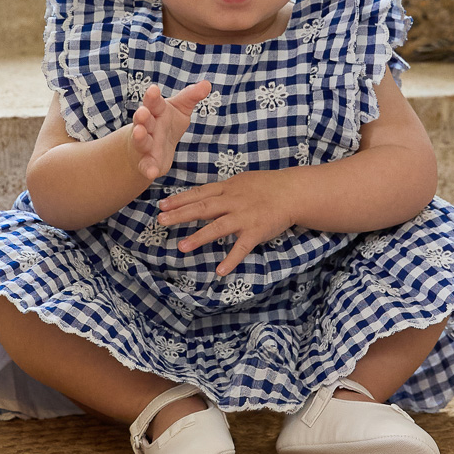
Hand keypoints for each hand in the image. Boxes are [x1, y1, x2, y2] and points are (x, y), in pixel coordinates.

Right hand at [128, 79, 210, 181]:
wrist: (149, 147)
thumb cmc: (165, 123)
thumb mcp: (179, 109)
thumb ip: (191, 97)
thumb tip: (207, 84)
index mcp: (156, 111)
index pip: (154, 103)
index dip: (153, 97)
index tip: (154, 90)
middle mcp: (148, 126)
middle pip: (144, 120)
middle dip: (142, 116)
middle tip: (142, 112)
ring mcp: (145, 145)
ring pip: (141, 140)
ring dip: (140, 137)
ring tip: (139, 133)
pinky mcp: (147, 162)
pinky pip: (146, 166)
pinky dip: (148, 169)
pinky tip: (152, 173)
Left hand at [157, 169, 294, 276]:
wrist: (293, 192)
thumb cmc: (267, 186)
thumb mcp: (241, 181)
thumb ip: (222, 190)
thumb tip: (202, 195)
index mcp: (228, 189)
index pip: (199, 193)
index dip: (180, 200)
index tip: (162, 205)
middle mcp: (233, 202)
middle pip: (202, 208)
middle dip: (180, 215)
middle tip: (161, 221)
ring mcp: (244, 217)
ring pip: (218, 227)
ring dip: (199, 238)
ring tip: (181, 247)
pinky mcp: (256, 232)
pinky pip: (241, 248)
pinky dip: (231, 260)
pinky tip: (219, 272)